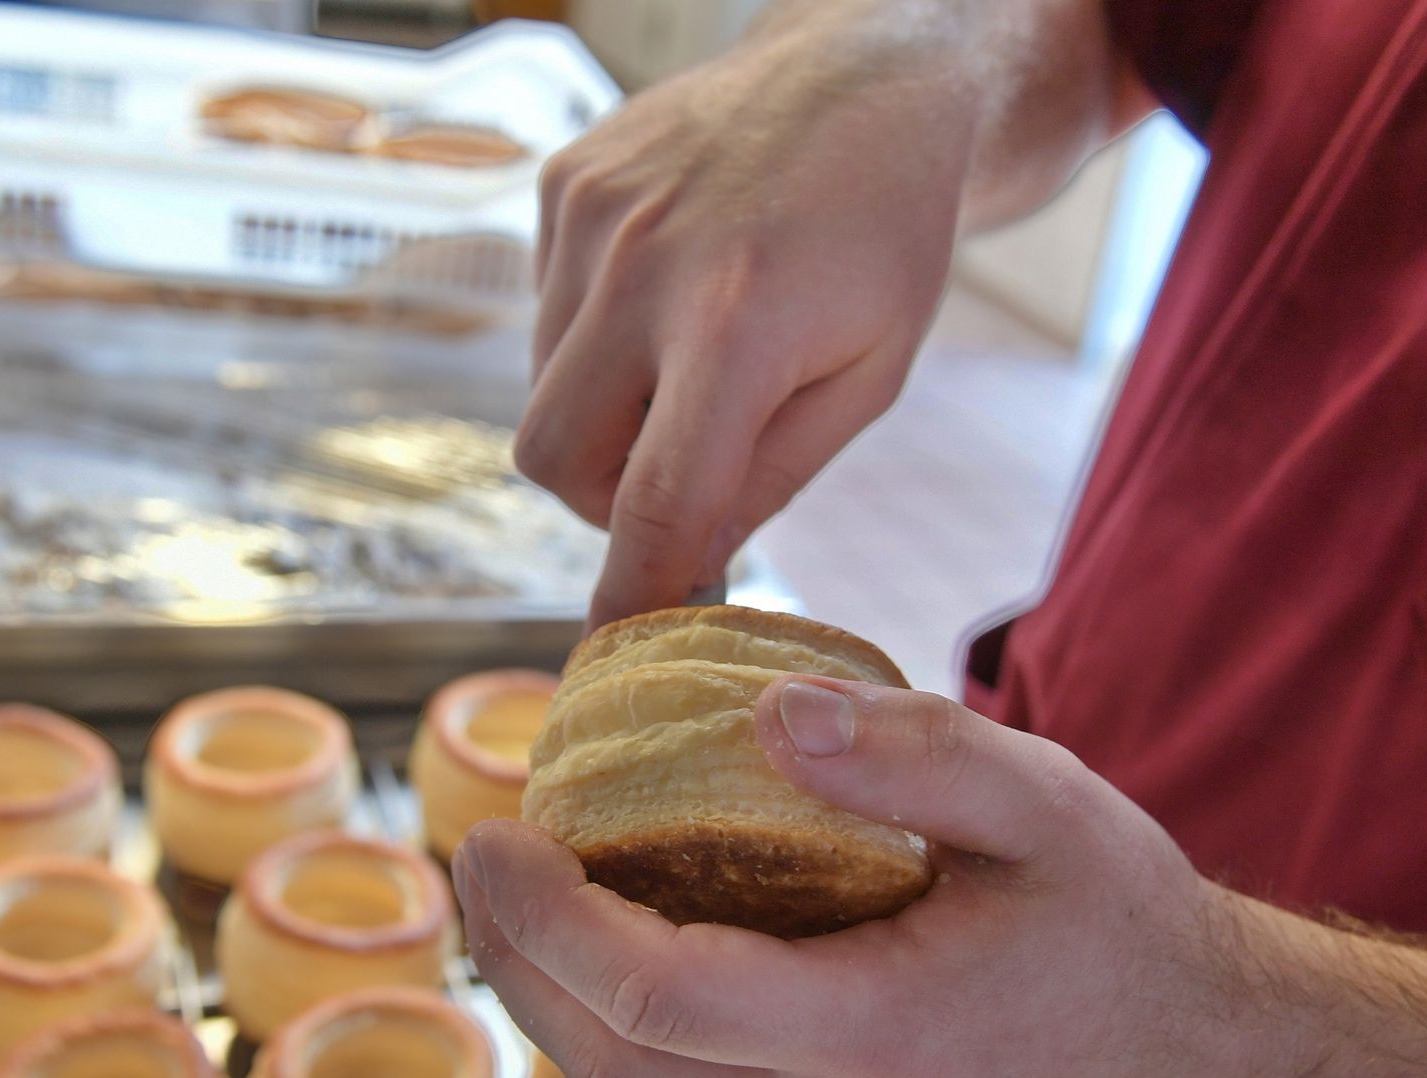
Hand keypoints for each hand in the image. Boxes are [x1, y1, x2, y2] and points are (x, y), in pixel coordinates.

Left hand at [454, 676, 1247, 1077]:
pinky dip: (629, 1051)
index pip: (657, 1000)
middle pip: (617, 1067)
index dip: (548, 920)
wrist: (1202, 1051)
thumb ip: (907, 752)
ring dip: (562, 1009)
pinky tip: (620, 971)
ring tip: (530, 906)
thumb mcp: (1040, 801)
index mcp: (884, 1038)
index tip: (498, 834)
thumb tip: (764, 715)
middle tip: (486, 854)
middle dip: (521, 960)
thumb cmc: (1121, 919)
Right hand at [517, 21, 985, 627]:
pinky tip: (667, 295)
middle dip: (603, 501)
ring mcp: (589, 217)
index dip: (629, 592)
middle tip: (675, 479)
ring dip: (602, 416)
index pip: (653, 502)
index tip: (612, 652)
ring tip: (688, 363)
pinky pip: (546, 315)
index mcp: (737, 326)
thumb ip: (770, 476)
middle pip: (554, 459)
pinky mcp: (562, 184)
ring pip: (542, 391)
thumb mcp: (867, 376)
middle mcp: (641, 267)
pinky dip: (594, 341)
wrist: (864, 75)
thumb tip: (683, 561)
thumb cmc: (884, 236)